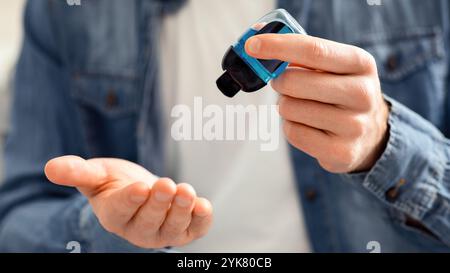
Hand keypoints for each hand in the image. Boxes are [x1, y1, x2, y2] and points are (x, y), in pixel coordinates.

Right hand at [45, 156, 212, 247]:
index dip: (131, 200)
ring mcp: (163, 232)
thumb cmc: (115, 183)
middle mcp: (138, 229)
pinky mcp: (185, 229)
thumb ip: (77, 172)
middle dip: (159, 203)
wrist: (140, 190)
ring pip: (173, 228)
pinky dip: (201, 219)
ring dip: (181, 210)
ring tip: (186, 191)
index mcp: (114, 215)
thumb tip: (51, 167)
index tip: (140, 187)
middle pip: (149, 220)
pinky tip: (203, 205)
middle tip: (167, 185)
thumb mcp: (95, 174)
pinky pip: (195, 229)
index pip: (121, 210)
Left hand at [246, 34, 389, 172]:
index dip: (278, 47)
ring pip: (290, 109)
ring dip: (286, 106)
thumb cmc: (340, 92)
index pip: (313, 50)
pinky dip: (291, 127)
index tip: (252, 46)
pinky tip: (307, 125)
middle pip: (294, 82)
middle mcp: (363, 94)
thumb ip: (301, 53)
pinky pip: (293, 133)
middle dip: (279, 82)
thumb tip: (259, 42)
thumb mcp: (333, 66)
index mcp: (361, 64)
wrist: (371, 134)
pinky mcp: (342, 152)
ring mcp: (354, 126)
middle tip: (283, 84)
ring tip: (303, 107)